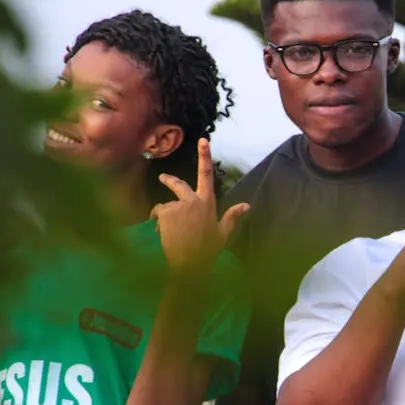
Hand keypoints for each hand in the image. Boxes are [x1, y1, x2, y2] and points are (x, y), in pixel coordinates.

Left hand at [151, 139, 247, 273]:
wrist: (190, 263)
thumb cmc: (208, 250)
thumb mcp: (223, 233)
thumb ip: (232, 216)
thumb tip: (247, 205)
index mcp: (208, 202)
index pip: (206, 174)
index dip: (205, 156)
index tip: (203, 140)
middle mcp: (193, 200)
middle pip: (178, 184)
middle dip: (169, 180)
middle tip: (162, 178)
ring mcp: (178, 205)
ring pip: (165, 205)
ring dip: (164, 217)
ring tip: (169, 233)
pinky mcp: (166, 213)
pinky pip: (157, 214)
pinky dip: (157, 223)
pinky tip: (163, 235)